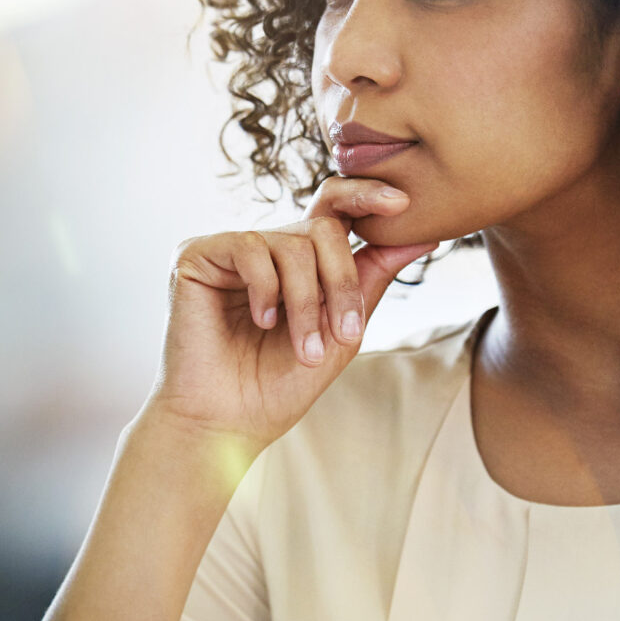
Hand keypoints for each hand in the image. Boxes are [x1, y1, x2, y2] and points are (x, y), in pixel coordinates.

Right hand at [148, 178, 435, 446]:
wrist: (226, 425)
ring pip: (293, 245)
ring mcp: (230, 249)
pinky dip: (266, 290)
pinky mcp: (197, 255)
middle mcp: (265, 247)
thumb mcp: (342, 331)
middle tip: (345, 334)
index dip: (367, 195)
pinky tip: (260, 322)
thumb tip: (423, 236)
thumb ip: (372, 279)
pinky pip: (251, 248)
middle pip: (324, 229)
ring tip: (304, 349)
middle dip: (343, 282)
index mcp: (298, 261)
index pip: (334, 209)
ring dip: (307, 303)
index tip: (404, 205)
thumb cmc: (278, 386)